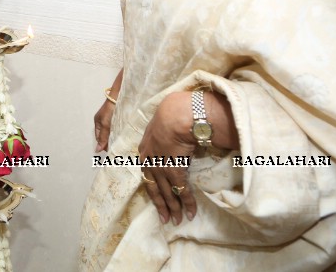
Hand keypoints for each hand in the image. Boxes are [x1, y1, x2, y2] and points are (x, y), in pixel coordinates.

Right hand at [94, 69, 122, 151]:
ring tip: (123, 145)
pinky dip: (122, 134)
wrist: (121, 95)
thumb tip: (97, 150)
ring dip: (118, 138)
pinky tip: (126, 137)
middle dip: (111, 142)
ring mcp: (112, 120)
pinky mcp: (120, 118)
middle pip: (107, 136)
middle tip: (119, 150)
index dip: (104, 145)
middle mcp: (104, 122)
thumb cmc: (111, 108)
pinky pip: (120, 128)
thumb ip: (103, 136)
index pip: (99, 138)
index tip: (112, 151)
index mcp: (98, 122)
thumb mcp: (105, 123)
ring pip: (114, 133)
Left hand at [138, 91, 197, 224]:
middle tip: (166, 219)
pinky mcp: (174, 170)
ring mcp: (161, 168)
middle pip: (155, 189)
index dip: (153, 191)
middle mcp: (149, 163)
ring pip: (167, 193)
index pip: (147, 177)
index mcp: (144, 152)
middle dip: (162, 205)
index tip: (157, 202)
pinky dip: (187, 203)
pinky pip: (181, 191)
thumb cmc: (169, 117)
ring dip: (174, 208)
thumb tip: (170, 144)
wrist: (175, 117)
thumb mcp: (159, 129)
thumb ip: (161, 140)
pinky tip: (191, 212)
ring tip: (178, 220)